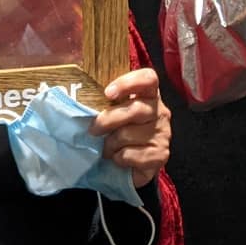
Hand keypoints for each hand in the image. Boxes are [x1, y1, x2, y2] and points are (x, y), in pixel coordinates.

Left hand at [94, 66, 171, 188]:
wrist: (133, 166)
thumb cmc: (119, 133)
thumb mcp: (115, 114)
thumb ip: (106, 104)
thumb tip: (81, 103)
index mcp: (150, 95)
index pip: (148, 78)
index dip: (128, 83)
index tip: (108, 93)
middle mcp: (160, 111)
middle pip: (136, 109)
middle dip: (108, 120)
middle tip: (93, 130)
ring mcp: (163, 133)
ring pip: (129, 134)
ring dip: (110, 144)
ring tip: (107, 148)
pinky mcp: (160, 155)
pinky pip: (130, 154)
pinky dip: (118, 158)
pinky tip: (118, 158)